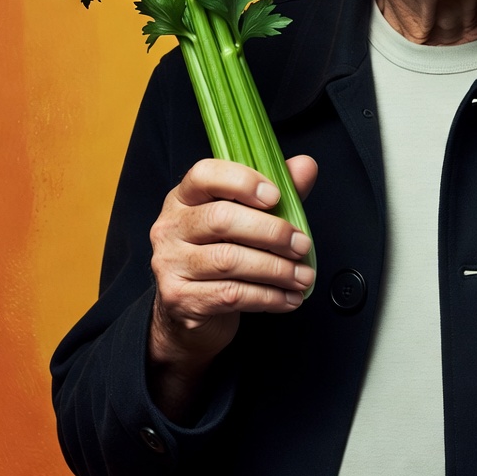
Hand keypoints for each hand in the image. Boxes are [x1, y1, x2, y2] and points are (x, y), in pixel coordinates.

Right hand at [146, 156, 316, 417]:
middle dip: (272, 232)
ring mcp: (170, 264)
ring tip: (303, 277)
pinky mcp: (179, 299)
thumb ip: (276, 191)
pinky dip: (267, 297)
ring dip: (276, 270)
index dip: (242, 181)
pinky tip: (289, 298)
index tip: (276, 196)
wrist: (188, 310)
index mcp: (185, 197)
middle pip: (222, 219)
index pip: (204, 175)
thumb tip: (306, 165)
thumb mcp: (248, 216)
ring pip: (228, 261)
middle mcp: (170, 227)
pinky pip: (230, 295)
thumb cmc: (223, 251)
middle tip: (303, 246)